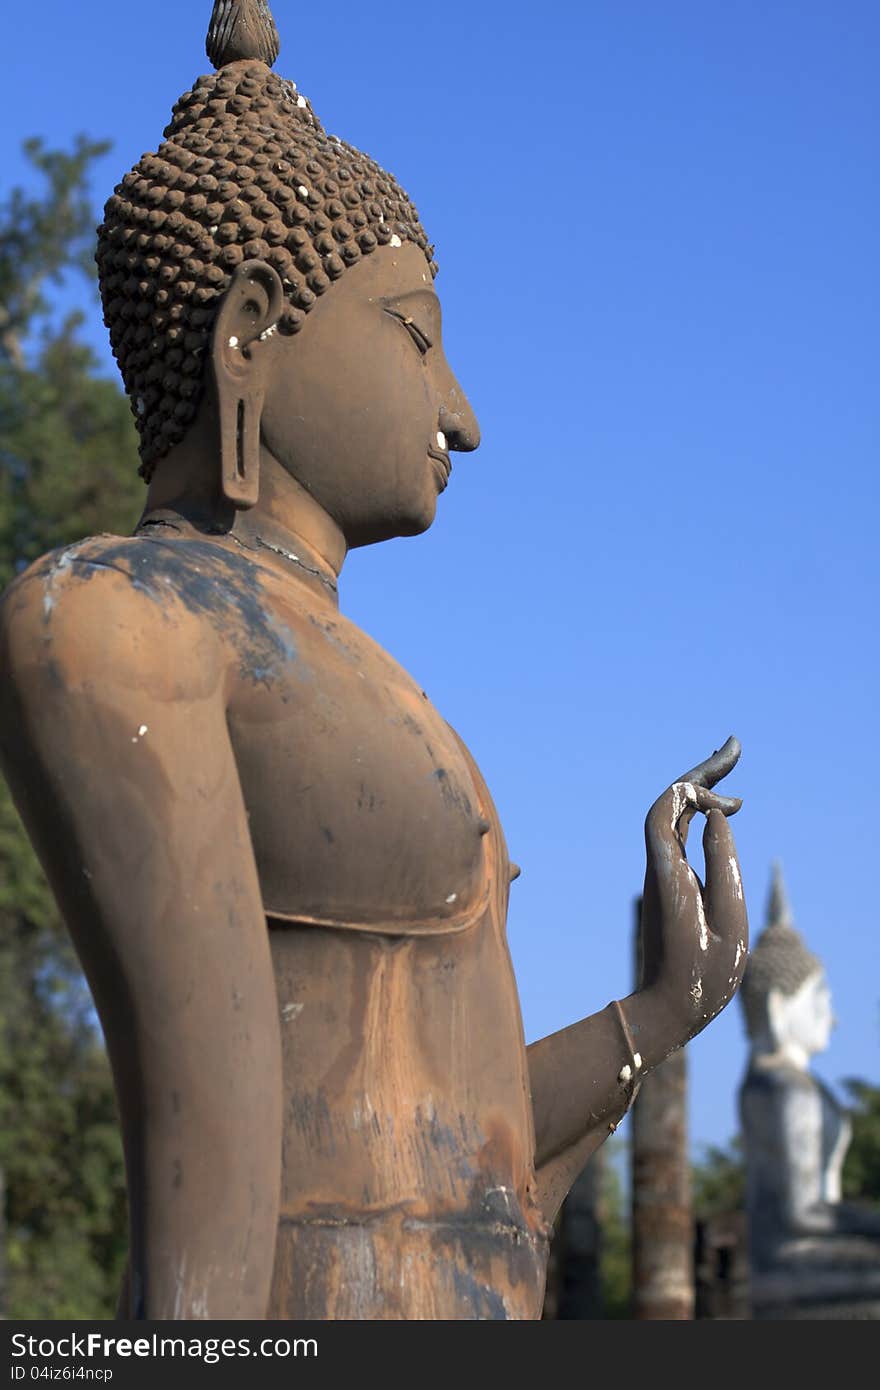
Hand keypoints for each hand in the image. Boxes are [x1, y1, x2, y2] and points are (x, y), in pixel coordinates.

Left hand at [639, 737, 747, 1047]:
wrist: (664, 1010)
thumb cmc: (701, 975)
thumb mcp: (727, 922)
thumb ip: (724, 865)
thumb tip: (715, 817)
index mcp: (668, 871)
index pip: (666, 809)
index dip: (694, 790)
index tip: (732, 804)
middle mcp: (659, 865)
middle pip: (672, 804)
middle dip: (702, 773)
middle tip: (734, 746)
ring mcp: (663, 873)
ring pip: (676, 817)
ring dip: (701, 788)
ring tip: (729, 762)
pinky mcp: (670, 884)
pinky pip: (681, 834)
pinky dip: (699, 814)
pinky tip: (719, 808)